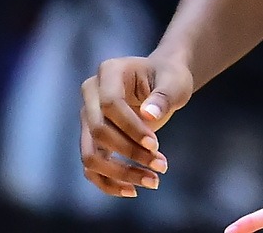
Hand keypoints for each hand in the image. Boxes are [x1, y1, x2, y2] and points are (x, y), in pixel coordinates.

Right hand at [80, 55, 193, 197]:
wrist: (161, 81)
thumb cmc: (170, 77)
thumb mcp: (174, 81)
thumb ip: (163, 96)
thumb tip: (149, 116)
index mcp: (109, 72)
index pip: (110, 104)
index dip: (131, 128)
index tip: (156, 145)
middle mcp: (91, 94)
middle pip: (98, 131)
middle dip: (130, 153)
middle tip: (162, 166)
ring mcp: (88, 117)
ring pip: (91, 154)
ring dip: (120, 173)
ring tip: (153, 182)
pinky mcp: (91, 138)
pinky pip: (91, 167)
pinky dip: (109, 183)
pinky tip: (133, 190)